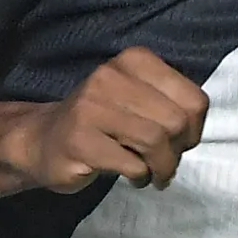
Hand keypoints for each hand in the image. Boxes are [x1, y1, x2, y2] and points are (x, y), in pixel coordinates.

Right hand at [7, 48, 206, 193]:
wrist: (41, 140)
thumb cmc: (100, 123)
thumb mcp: (137, 99)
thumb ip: (169, 104)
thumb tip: (192, 133)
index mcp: (134, 61)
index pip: (194, 99)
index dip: (195, 129)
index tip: (180, 143)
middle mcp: (110, 76)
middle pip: (175, 122)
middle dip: (178, 152)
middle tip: (165, 164)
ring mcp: (91, 107)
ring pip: (155, 141)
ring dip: (162, 168)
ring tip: (153, 175)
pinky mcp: (79, 141)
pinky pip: (131, 164)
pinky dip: (140, 177)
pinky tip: (133, 177)